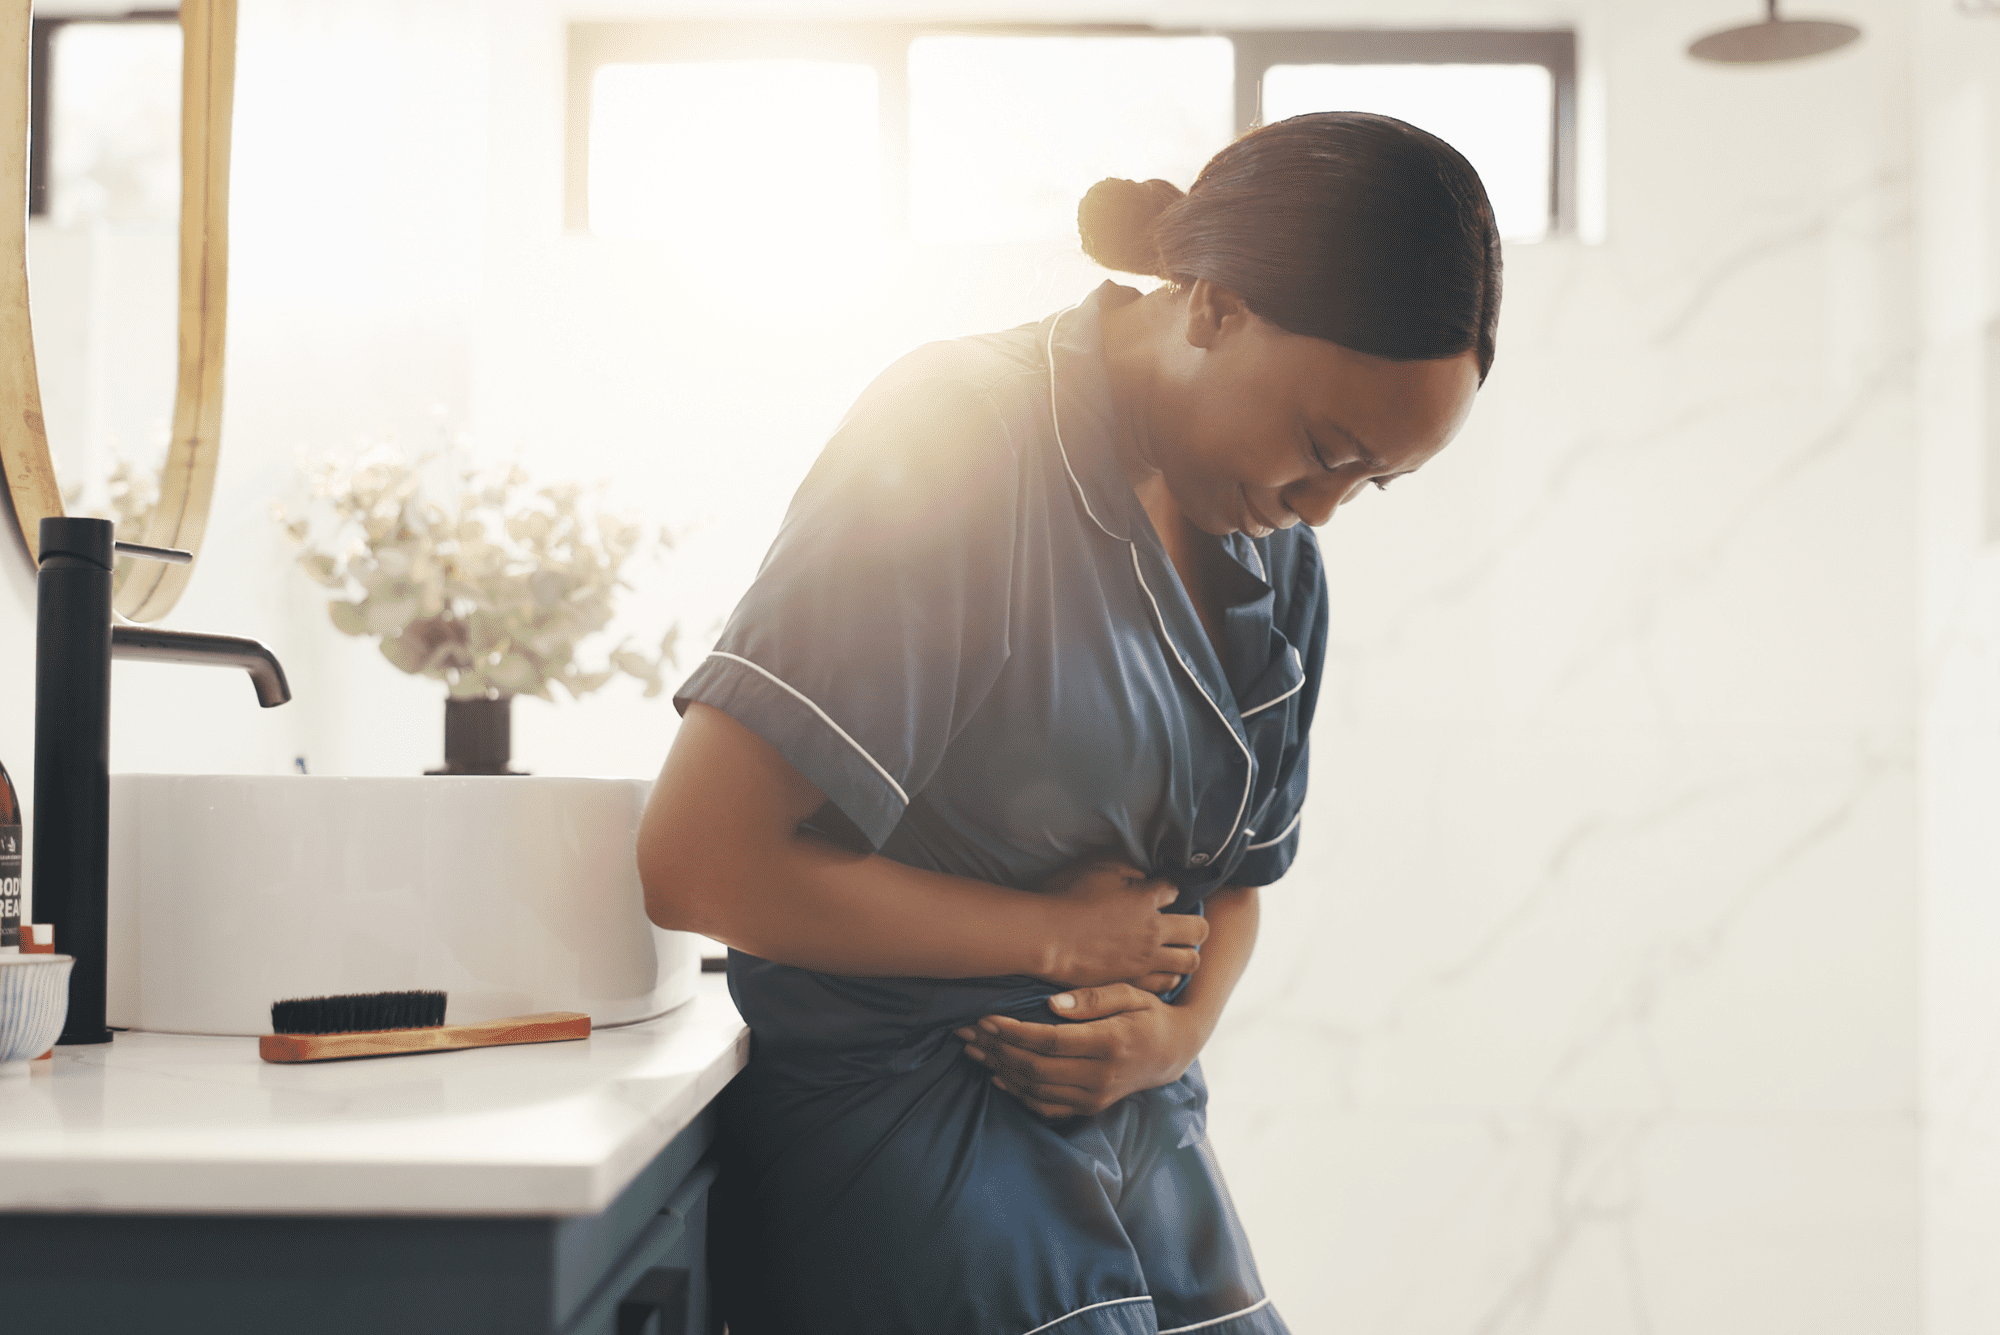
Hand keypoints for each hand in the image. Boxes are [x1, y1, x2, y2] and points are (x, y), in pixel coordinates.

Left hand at [955, 983, 1197, 1119]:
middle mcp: (1102, 1076)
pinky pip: (1048, 1107)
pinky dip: (1019, 1094)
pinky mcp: (1091, 1107)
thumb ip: (1093, 997)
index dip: (1014, 1031)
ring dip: (1001, 1071)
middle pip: (1037, 1068)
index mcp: (1111, 1042)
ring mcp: (1096, 1097)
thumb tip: (1050, 1004)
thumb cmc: (1148, 1012)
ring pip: (1037, 1090)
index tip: (986, 1018)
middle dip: (998, 1050)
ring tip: (974, 1051)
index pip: (1051, 1041)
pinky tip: (999, 1076)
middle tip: (968, 1033)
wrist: (1173, 1051)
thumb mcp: (1129, 993)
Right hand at [1037, 860, 1206, 989]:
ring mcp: (1146, 960)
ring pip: (1190, 960)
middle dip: (1194, 925)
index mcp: (1146, 899)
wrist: (1047, 938)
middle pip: (1198, 928)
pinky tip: (1158, 969)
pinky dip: (1168, 975)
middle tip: (1180, 925)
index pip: (1176, 890)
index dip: (1167, 890)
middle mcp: (1153, 931)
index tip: (1159, 893)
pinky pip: (1167, 983)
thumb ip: (1127, 867)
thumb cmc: (1066, 899)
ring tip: (1174, 950)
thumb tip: (1144, 875)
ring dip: (1186, 953)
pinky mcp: (1134, 981)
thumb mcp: (1096, 868)